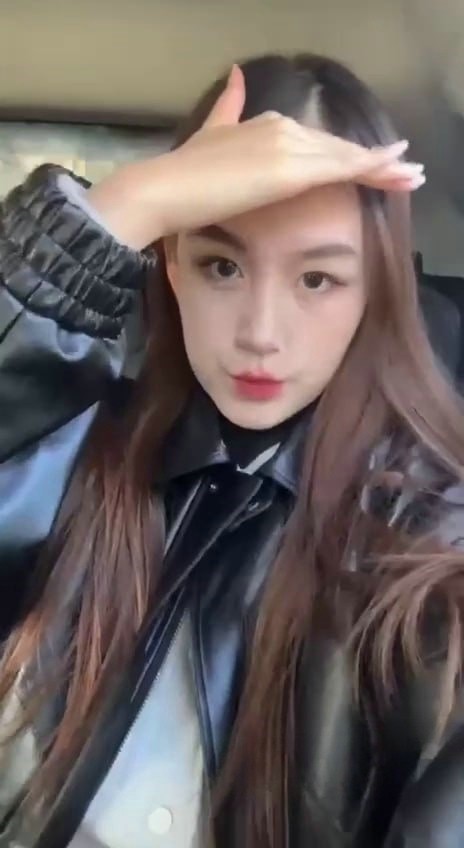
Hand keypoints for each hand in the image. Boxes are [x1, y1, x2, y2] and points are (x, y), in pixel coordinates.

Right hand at [88, 66, 423, 248]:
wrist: (164, 188)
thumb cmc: (183, 178)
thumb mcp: (210, 136)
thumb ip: (228, 108)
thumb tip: (237, 76)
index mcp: (267, 126)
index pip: (318, 144)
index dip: (347, 155)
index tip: (373, 164)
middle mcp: (282, 129)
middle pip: (338, 149)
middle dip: (374, 161)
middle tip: (407, 171)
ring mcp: (288, 146)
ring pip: (345, 157)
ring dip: (382, 167)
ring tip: (410, 176)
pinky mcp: (290, 168)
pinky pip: (341, 167)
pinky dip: (370, 168)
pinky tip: (393, 171)